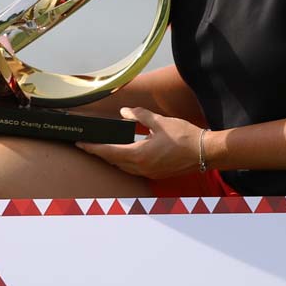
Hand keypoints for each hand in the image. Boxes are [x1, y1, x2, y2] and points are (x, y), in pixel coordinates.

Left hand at [78, 107, 205, 179]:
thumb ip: (139, 116)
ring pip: (123, 167)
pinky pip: (134, 169)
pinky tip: (125, 154)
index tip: (81, 144)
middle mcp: (141, 167)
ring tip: (103, 149)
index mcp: (139, 155)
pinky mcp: (156, 173)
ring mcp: (148, 172)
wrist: (205, 152)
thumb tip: (124, 112)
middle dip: (99, 153)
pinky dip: (125, 162)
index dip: (93, 148)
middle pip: (113, 162)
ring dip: (112, 159)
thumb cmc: (184, 136)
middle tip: (88, 145)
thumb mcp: (160, 122)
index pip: (108, 152)